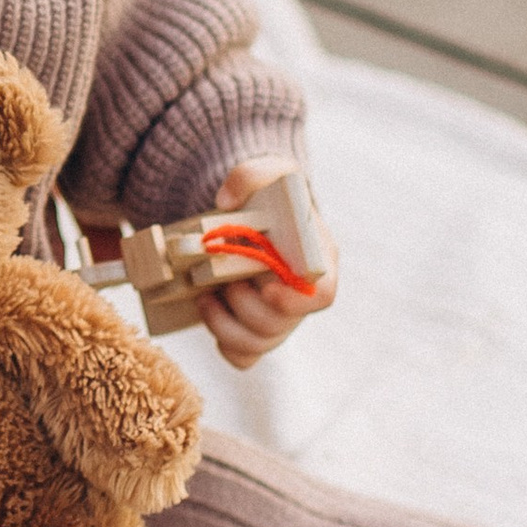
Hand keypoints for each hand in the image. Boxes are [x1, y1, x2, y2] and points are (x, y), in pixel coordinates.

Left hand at [202, 156, 338, 371]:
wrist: (256, 211)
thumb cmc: (271, 193)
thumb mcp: (269, 170)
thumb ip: (250, 175)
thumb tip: (227, 203)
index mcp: (317, 260)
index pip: (321, 296)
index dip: (295, 301)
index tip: (267, 288)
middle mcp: (302, 295)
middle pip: (283, 325)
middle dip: (245, 308)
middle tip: (222, 284)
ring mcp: (280, 316)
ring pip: (261, 343)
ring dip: (226, 326)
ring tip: (205, 299)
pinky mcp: (256, 329)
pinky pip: (245, 356)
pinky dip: (225, 346)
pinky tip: (211, 318)